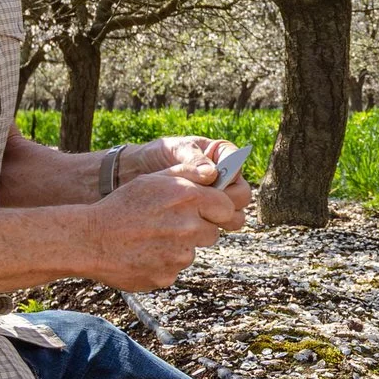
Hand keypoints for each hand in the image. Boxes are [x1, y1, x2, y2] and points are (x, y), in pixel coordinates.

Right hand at [81, 167, 248, 289]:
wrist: (90, 240)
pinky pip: (174, 270)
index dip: (218, 209)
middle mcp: (189, 228)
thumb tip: (215, 172)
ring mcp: (179, 256)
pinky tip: (142, 254)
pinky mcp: (167, 277)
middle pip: (212, 232)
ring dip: (178, 247)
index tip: (208, 211)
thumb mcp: (153, 180)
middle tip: (169, 224)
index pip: (228, 208)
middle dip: (197, 228)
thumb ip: (188, 174)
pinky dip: (162, 263)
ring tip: (150, 238)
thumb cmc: (122, 205)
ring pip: (191, 252)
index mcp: (189, 199)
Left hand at [129, 135, 253, 217]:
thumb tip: (213, 174)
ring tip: (195, 215)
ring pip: (234, 216)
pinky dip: (206, 228)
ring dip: (219, 219)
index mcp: (222, 156)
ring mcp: (217, 200)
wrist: (136, 173)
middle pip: (241, 197)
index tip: (209, 182)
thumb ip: (193, 159)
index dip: (228, 178)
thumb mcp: (174, 150)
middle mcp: (226, 179)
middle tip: (202, 204)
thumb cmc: (158, 154)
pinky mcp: (207, 217)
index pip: (237, 168)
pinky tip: (187, 223)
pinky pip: (216, 227)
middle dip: (225, 202)